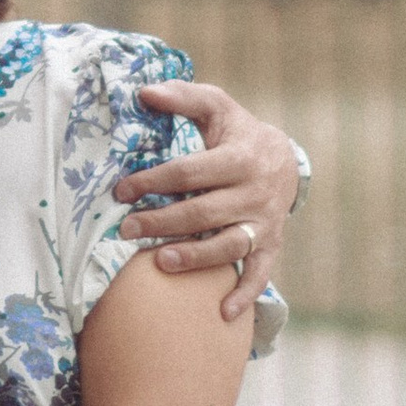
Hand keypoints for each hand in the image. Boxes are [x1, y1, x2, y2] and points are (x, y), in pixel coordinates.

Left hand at [121, 79, 300, 315]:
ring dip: (194, 257)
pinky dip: (245, 295)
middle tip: (125, 230)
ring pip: (228, 246)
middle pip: (203, 212)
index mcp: (240, 157)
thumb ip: (182, 97)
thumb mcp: (216, 107)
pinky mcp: (271, 245)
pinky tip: (222, 313)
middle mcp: (254, 193)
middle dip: (161, 221)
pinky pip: (260, 274)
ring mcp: (264, 223)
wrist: (285, 159)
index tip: (121, 190)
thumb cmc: (236, 133)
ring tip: (159, 262)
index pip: (189, 172)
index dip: (152, 180)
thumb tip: (143, 92)